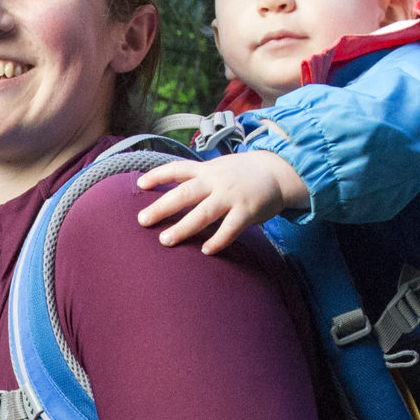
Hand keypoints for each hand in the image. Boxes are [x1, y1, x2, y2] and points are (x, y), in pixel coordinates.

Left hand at [135, 150, 309, 253]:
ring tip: (165, 240)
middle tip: (142, 220)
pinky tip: (205, 251)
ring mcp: (231, 196)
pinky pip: (229, 229)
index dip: (158, 175)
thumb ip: (199, 179)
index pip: (178, 168)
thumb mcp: (219, 168)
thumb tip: (173, 194)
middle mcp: (216, 181)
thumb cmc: (243, 174)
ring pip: (203, 213)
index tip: (140, 184)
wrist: (279, 171)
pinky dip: (217, 240)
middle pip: (184, 194)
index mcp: (207, 169)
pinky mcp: (247, 211)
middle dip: (161, 207)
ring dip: (183, 228)